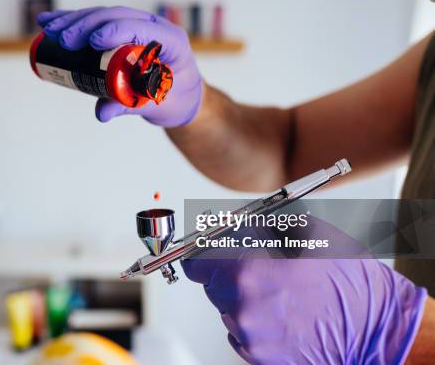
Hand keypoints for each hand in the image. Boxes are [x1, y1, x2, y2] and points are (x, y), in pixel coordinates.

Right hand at [37, 6, 202, 126]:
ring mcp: (137, 26)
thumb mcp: (157, 105)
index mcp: (171, 40)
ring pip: (102, 16)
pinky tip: (51, 21)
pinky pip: (96, 23)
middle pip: (116, 16)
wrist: (182, 97)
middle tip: (63, 40)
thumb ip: (131, 105)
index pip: (140, 27)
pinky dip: (73, 22)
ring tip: (48, 29)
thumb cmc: (176, 100)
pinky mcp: (122, 32)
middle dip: (86, 25)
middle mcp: (154, 27)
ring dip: (74, 20)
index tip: (92, 42)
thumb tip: (102, 112)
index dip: (115, 30)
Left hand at [181, 217, 426, 363]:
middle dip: (228, 272)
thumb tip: (236, 224)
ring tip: (280, 290)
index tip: (208, 251)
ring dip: (243, 297)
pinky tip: (283, 312)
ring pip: (228, 309)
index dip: (202, 253)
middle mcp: (242, 308)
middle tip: (256, 265)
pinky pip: (242, 332)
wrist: (379, 330)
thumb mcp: (305, 233)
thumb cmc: (349, 284)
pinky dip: (254, 320)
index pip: (196, 262)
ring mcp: (251, 338)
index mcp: (247, 273)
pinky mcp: (261, 358)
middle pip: (212, 285)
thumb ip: (259, 227)